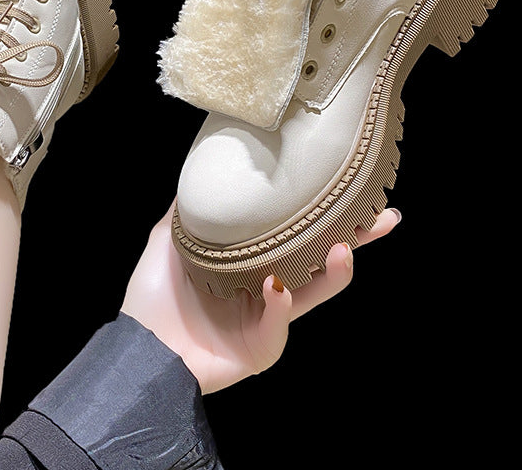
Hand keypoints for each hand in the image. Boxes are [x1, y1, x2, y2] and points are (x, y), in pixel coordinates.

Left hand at [121, 201, 399, 393]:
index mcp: (250, 264)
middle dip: (355, 241)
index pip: (294, 236)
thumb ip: (184, 212)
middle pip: (320, 262)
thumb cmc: (152, 299)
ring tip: (344, 250)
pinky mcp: (262, 346)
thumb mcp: (166, 243)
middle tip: (383, 218)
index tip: (348, 188)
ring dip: (334, 272)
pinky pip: (278, 322)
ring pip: (313, 294)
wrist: (138, 348)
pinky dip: (280, 304)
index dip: (321, 216)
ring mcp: (268, 319)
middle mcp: (267, 289)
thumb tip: (197, 173)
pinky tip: (276, 287)